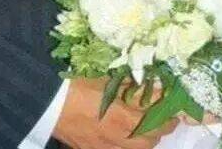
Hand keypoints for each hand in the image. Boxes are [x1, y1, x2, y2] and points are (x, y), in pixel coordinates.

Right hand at [53, 77, 176, 148]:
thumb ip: (129, 84)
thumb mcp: (105, 80)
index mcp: (124, 115)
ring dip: (149, 137)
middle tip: (165, 112)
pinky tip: (127, 135)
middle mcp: (121, 136)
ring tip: (149, 125)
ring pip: (141, 148)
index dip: (169, 103)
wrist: (48, 105)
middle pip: (155, 136)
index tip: (173, 96)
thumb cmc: (76, 86)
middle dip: (164, 124)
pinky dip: (130, 145)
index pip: (158, 112)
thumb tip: (152, 82)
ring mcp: (109, 147)